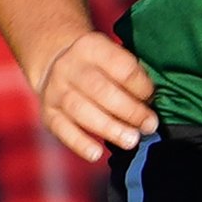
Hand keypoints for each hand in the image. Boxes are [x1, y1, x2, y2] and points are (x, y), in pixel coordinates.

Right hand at [33, 28, 158, 164]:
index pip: (120, 66)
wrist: (56, 62)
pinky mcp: (48, 113)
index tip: (152, 98)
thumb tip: (150, 104)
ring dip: (110, 128)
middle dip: (129, 110)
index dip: (140, 85)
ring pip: (82, 111)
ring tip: (131, 140)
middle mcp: (69, 67)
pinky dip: (80, 144)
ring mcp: (56, 90)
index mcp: (91, 47)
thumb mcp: (111, 56)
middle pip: (101, 90)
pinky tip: (97, 154)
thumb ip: (130, 75)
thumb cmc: (97, 65)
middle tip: (149, 125)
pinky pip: (63, 130)